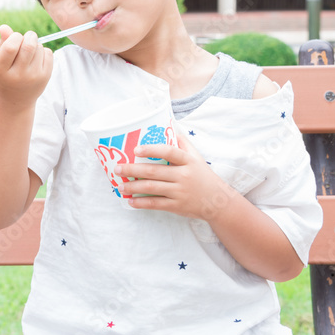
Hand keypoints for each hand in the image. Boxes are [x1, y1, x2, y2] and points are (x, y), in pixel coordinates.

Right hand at [0, 25, 53, 106]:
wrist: (16, 100)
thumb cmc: (6, 74)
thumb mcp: (1, 61)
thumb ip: (3, 43)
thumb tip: (4, 26)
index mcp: (2, 70)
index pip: (11, 47)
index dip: (15, 37)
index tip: (15, 37)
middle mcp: (18, 75)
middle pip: (29, 46)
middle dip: (29, 36)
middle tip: (28, 37)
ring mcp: (33, 77)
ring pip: (39, 48)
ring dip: (35, 44)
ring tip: (30, 52)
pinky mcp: (45, 77)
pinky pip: (48, 53)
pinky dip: (43, 50)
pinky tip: (37, 58)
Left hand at [117, 132, 238, 218]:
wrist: (218, 202)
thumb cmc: (203, 176)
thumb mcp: (197, 158)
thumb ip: (183, 144)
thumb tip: (169, 128)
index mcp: (188, 161)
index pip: (169, 152)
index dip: (152, 150)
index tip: (136, 149)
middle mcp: (184, 176)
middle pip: (154, 171)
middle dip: (132, 170)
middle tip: (117, 168)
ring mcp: (180, 192)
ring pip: (152, 188)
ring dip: (133, 187)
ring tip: (120, 185)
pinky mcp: (177, 206)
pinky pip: (156, 204)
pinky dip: (142, 203)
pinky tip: (131, 201)